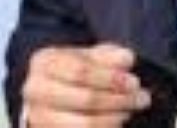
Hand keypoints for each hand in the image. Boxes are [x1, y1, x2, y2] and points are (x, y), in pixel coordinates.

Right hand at [23, 43, 150, 126]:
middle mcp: (34, 90)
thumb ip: (110, 55)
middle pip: (84, 99)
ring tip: (131, 110)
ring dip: (114, 118)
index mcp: (44, 62)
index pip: (81, 71)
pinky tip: (118, 121)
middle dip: (118, 100)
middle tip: (143, 98)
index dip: (110, 78)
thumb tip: (127, 59)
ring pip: (84, 124)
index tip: (134, 82)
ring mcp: (37, 117)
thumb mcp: (90, 55)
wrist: (52, 91)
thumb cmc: (74, 70)